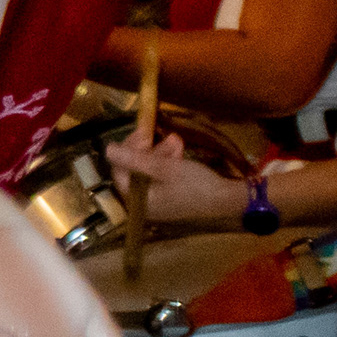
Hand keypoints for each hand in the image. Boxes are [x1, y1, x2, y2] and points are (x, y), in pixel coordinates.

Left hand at [105, 131, 252, 228]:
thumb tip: (107, 149)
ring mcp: (157, 201)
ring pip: (150, 170)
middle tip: (165, 136)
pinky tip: (179, 150)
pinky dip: (168, 163)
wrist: (229, 200)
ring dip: (162, 153)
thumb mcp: (163, 168)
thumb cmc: (195, 185)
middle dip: (150, 150)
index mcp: (136, 200)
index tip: (144, 133)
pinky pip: (161, 176)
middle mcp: (143, 204)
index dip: (130, 149)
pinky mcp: (170, 197)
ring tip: (177, 141)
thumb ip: (133, 158)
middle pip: (135, 170)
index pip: (120, 170)